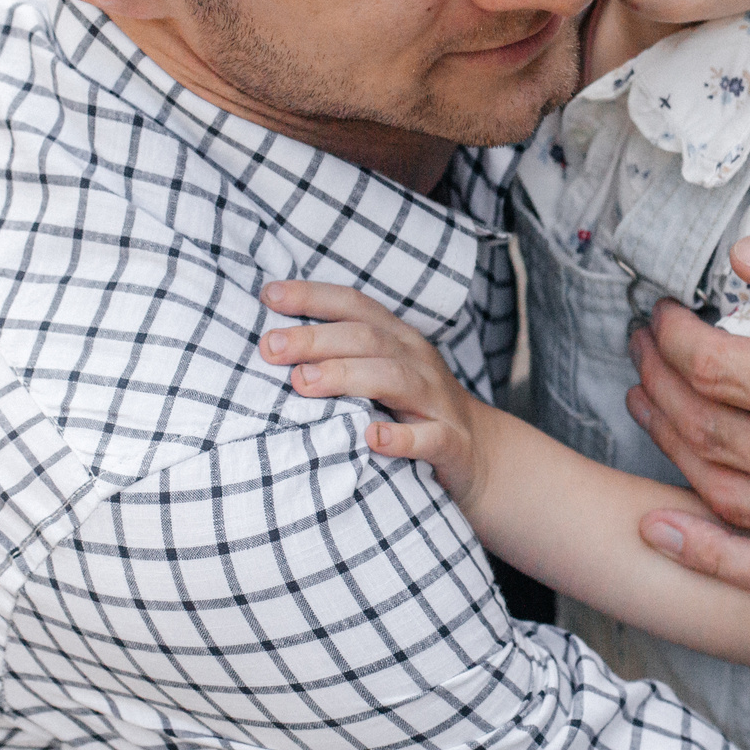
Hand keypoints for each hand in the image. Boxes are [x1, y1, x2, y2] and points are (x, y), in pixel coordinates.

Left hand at [259, 282, 490, 500]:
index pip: (355, 305)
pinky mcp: (450, 443)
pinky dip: (400, 438)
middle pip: (368, 338)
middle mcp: (417, 362)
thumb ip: (340, 356)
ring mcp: (436, 401)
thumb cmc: (412, 409)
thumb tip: (270, 346)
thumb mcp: (383, 372)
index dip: (313, 296)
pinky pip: (428, 437)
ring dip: (347, 377)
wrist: (482, 454)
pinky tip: (370, 439)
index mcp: (398, 340)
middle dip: (316, 339)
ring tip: (303, 383)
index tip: (267, 295)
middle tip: (270, 347)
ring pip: (394, 379)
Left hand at [626, 210, 749, 595]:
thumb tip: (746, 258)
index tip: (660, 313)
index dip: (673, 340)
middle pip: (711, 431)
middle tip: (642, 348)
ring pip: (724, 493)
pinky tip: (658, 532)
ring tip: (648, 401)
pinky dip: (706, 557)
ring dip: (671, 446)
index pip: (719, 371)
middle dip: (661, 383)